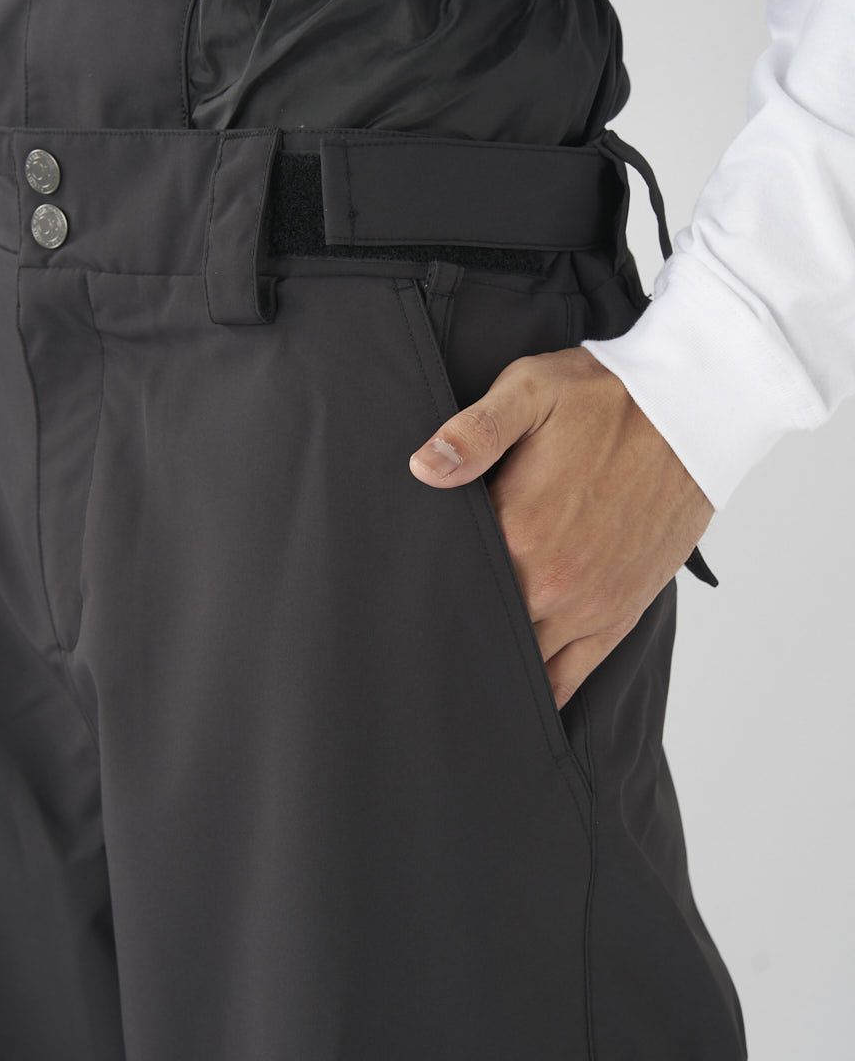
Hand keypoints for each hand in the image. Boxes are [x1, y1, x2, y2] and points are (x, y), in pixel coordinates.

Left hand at [408, 346, 712, 708]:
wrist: (694, 413)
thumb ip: (473, 432)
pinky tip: (512, 697)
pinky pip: (572, 676)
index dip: (422, 587)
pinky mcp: (619, 614)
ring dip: (490, 663)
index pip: (451, 580)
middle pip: (480, 627)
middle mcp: (551, 583)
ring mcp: (588, 606)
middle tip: (410, 639)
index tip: (394, 595)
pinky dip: (541, 692)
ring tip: (453, 673)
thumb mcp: (530, 392)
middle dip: (449, 630)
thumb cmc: (606, 398)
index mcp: (518, 531)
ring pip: (522, 661)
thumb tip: (422, 467)